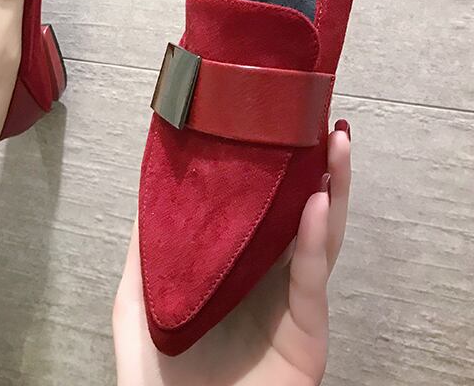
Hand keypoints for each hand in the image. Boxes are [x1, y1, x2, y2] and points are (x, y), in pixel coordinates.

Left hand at [113, 122, 351, 385]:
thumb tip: (151, 184)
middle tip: (320, 116)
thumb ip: (145, 250)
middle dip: (316, 163)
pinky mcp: (306, 335)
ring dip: (333, 186)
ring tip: (335, 142)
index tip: (274, 114)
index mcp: (236, 267)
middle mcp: (270, 279)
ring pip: (319, 235)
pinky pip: (312, 278)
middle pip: (301, 210)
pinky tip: (319, 200)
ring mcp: (292, 305)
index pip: (263, 205)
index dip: (273, 162)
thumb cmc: (157, 380)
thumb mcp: (138, 305)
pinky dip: (315, 238)